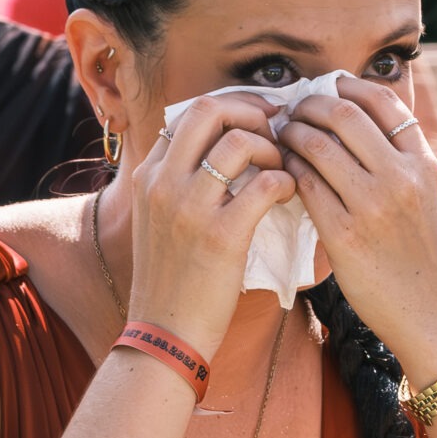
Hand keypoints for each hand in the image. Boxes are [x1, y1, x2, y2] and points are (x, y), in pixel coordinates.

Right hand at [125, 94, 293, 354]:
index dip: (231, 107)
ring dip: (272, 148)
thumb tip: (222, 152)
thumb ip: (181, 183)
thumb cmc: (173, 278)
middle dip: (251, 111)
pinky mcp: (220, 235)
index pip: (189, 112)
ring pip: (239, 142)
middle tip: (278, 130)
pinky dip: (284, 181)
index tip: (259, 119)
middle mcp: (163, 183)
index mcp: (148, 176)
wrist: (164, 330)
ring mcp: (189, 207)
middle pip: (209, 110)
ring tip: (282, 169)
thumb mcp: (160, 220)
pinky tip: (288, 194)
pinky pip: (263, 184)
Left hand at [277, 77, 436, 381]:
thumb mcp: (428, 198)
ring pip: (318, 146)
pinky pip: (305, 185)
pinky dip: (288, 169)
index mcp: (424, 165)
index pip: (384, 102)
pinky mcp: (345, 235)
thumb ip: (402, 160)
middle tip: (293, 110)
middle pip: (344, 115)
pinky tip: (283, 170)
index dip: (348, 86)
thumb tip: (358, 119)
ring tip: (282, 136)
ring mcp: (373, 206)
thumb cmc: (422, 253)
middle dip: (310, 105)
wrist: (431, 311)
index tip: (327, 87)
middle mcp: (402, 179)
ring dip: (292, 134)